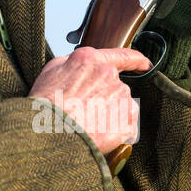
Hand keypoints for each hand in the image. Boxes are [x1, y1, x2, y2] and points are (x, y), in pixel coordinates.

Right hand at [28, 46, 151, 155]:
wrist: (50, 134)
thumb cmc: (46, 106)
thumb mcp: (51, 71)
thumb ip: (71, 63)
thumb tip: (79, 66)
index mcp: (91, 61)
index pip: (122, 56)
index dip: (136, 60)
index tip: (145, 64)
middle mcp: (109, 76)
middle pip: (115, 87)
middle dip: (104, 99)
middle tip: (84, 112)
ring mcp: (121, 98)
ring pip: (120, 106)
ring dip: (108, 114)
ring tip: (87, 125)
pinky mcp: (127, 120)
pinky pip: (125, 125)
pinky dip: (115, 130)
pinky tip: (98, 133)